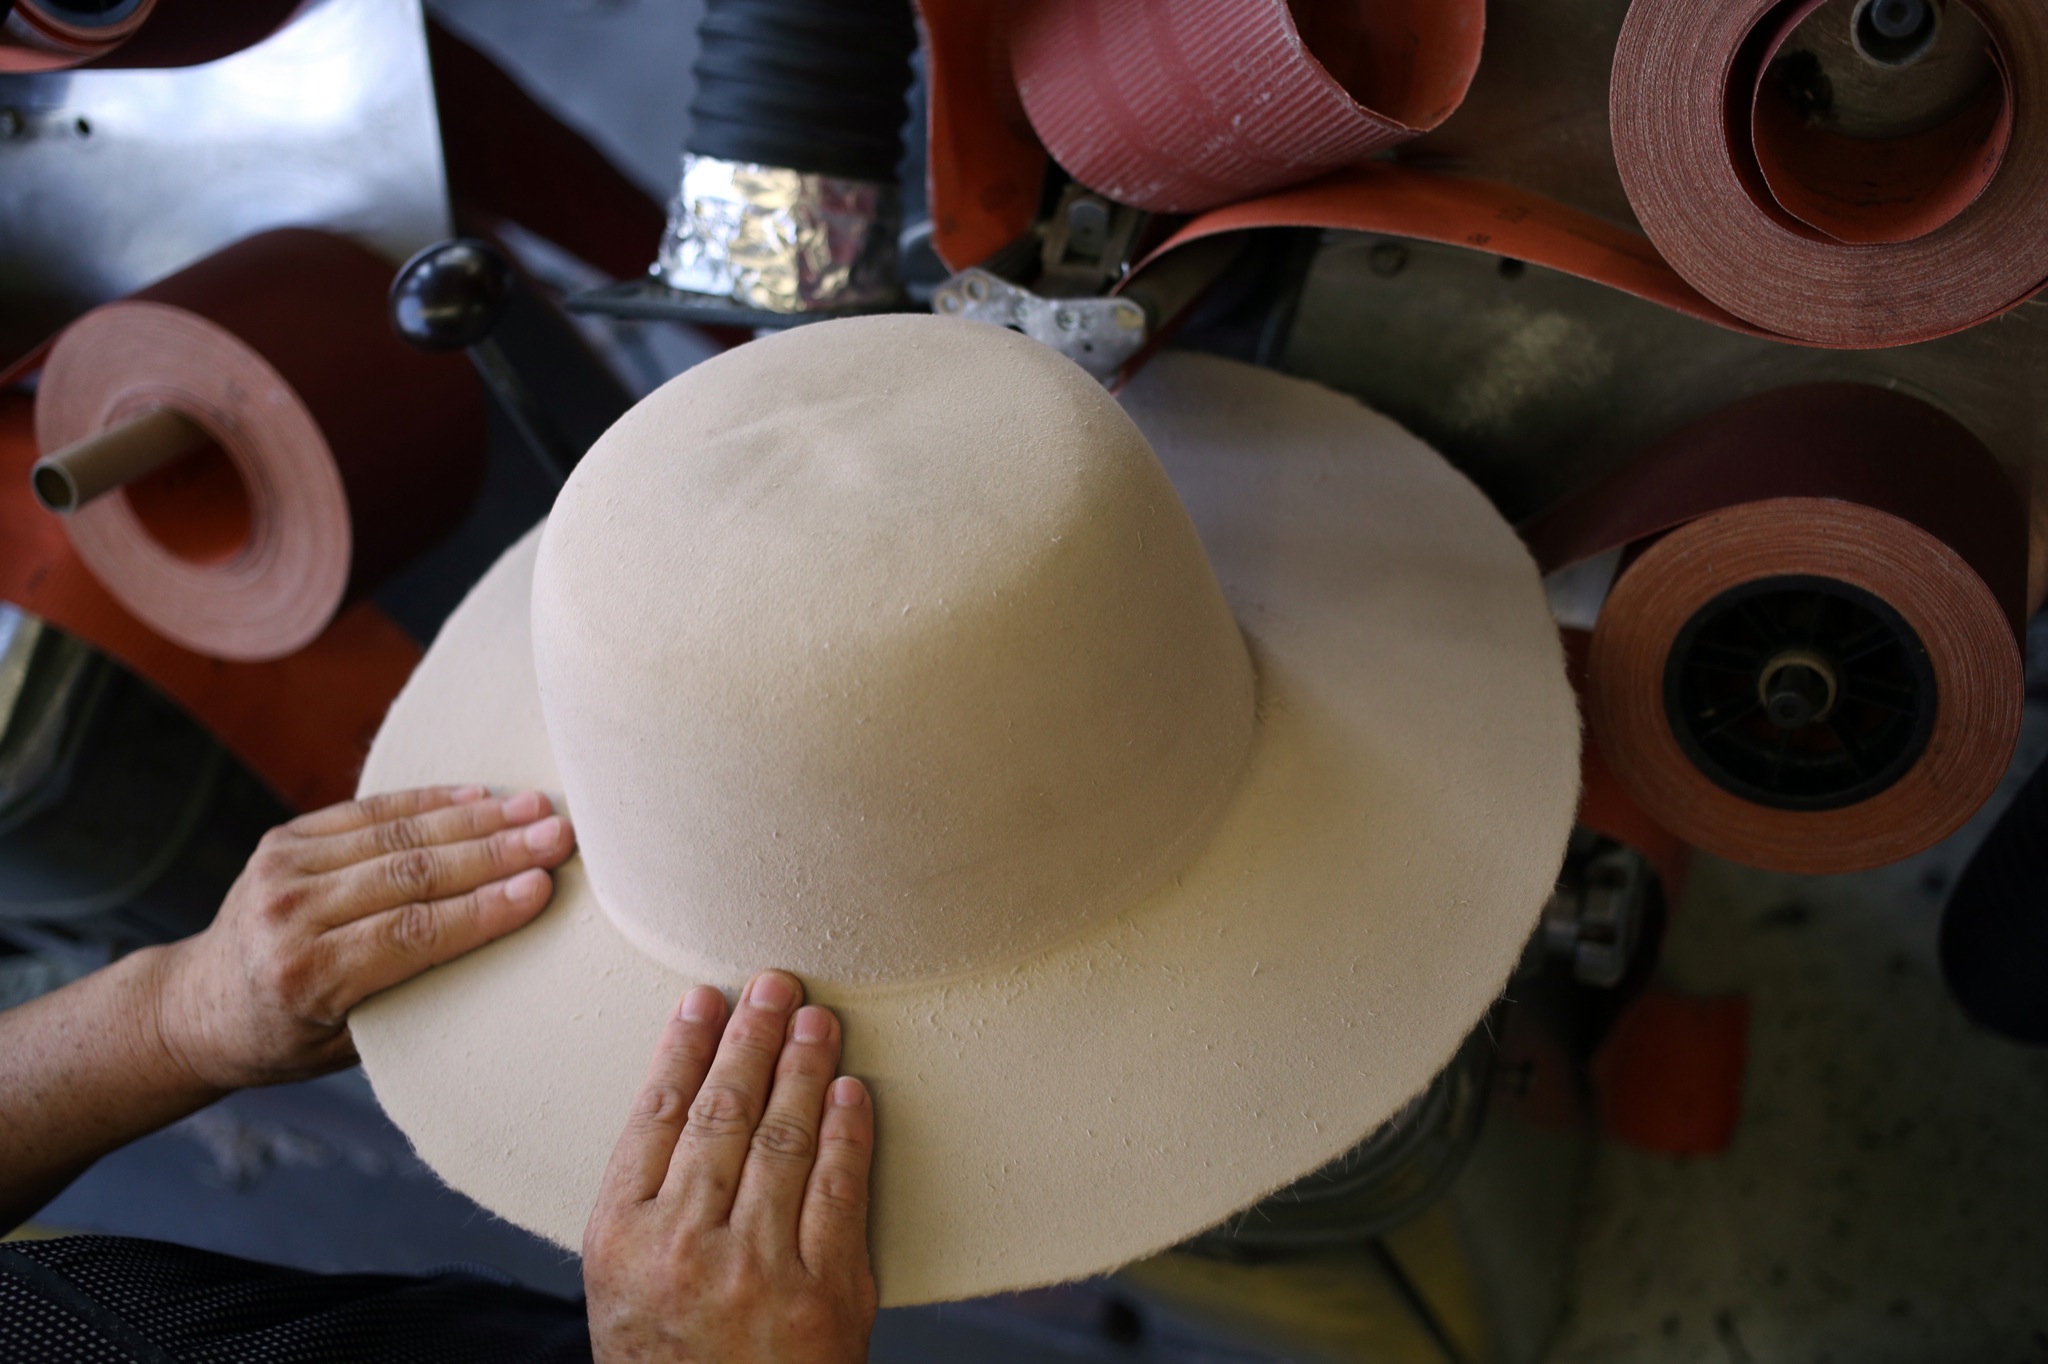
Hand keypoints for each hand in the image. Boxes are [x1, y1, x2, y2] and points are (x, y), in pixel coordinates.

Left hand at [154, 785, 575, 1089]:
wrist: (197, 1006)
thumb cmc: (287, 1039)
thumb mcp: (348, 1044)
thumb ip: (410, 995)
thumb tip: (499, 951)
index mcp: (307, 977)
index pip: (413, 933)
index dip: (482, 909)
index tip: (541, 888)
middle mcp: (289, 916)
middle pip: (411, 874)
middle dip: (496, 852)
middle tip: (558, 835)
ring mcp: (282, 869)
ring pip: (397, 835)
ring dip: (475, 818)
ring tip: (535, 807)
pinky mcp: (285, 838)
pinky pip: (369, 812)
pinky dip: (429, 801)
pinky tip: (479, 794)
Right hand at [584, 971, 877, 1363]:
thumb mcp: (620, 1287)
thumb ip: (647, 1205)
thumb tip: (683, 1100)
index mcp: (621, 1239)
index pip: (657, 1115)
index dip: (684, 1048)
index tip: (704, 1000)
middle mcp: (684, 1246)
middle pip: (723, 1112)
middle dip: (752, 1036)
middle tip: (774, 985)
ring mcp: (757, 1268)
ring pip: (783, 1137)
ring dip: (804, 1067)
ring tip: (817, 1021)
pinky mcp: (824, 1293)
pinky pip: (839, 1190)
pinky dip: (848, 1133)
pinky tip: (852, 1092)